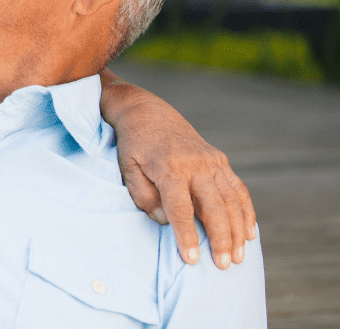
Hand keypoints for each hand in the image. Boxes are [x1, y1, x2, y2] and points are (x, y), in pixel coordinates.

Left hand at [111, 95, 255, 269]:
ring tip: (239, 257)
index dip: (187, 236)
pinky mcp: (219, 159)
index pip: (181, 209)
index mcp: (169, 167)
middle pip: (214, 208)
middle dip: (220, 239)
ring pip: (231, 201)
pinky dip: (246, 211)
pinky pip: (238, 188)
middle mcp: (195, 164)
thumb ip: (143, 196)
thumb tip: (164, 221)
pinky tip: (249, 233)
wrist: (146, 111)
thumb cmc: (134, 144)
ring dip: (238, 231)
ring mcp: (210, 160)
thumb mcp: (127, 168)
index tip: (192, 260)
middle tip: (223, 265)